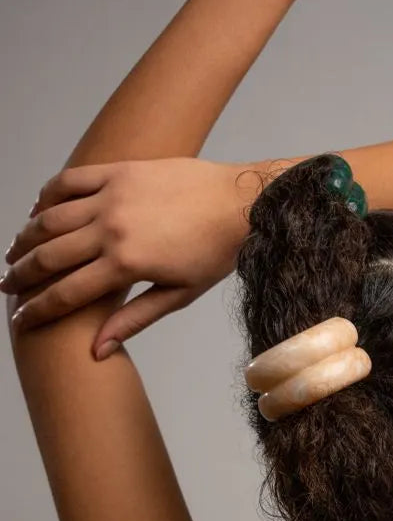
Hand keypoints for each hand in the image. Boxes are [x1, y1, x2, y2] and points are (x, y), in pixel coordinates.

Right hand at [3, 158, 261, 354]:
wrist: (241, 203)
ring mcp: (112, 195)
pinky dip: (46, 196)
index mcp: (125, 264)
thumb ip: (133, 319)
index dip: (38, 311)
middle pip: (49, 256)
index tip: (20, 321)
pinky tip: (37, 211)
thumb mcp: (178, 295)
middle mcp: (111, 227)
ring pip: (50, 217)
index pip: (67, 293)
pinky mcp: (118, 170)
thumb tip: (97, 350)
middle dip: (22, 276)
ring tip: (13, 254)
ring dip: (26, 238)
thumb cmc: (214, 254)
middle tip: (7, 288)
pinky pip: (69, 180)